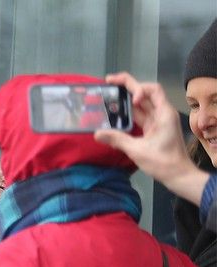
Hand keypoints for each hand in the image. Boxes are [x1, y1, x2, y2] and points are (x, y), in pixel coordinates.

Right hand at [94, 72, 208, 205]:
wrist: (178, 175)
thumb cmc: (162, 162)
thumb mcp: (137, 150)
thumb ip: (117, 139)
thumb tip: (97, 133)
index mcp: (164, 113)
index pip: (152, 90)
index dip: (138, 88)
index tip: (127, 99)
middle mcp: (162, 113)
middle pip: (145, 94)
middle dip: (128, 87)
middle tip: (108, 82)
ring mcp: (158, 121)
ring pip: (141, 105)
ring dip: (126, 101)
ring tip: (108, 98)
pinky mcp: (154, 130)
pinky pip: (140, 117)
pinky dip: (128, 114)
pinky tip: (115, 115)